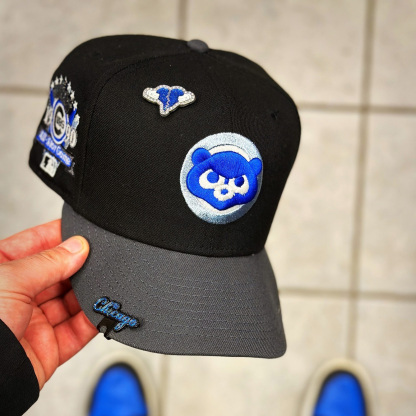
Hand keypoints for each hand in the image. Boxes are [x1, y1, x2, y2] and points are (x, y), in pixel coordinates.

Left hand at [0, 220, 97, 389]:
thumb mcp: (11, 280)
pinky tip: (101, 309)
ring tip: (102, 284)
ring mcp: (33, 322)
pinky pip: (78, 330)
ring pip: (72, 301)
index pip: (35, 245)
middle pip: (58, 273)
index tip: (81, 233)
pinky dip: (94, 320)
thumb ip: (50, 261)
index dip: (59, 237)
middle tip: (97, 259)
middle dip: (79, 267)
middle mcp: (16, 297)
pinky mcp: (49, 348)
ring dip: (89, 293)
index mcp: (0, 272)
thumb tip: (78, 247)